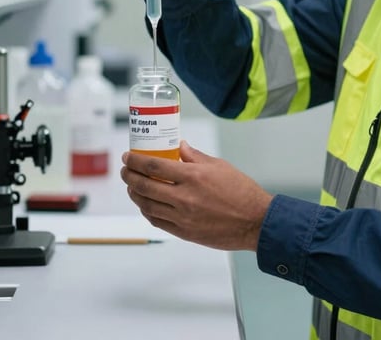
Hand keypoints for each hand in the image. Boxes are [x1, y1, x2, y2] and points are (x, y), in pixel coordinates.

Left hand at [120, 141, 272, 250]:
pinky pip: (157, 221)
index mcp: (193, 176)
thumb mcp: (219, 166)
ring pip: (147, 206)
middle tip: (126, 170)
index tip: (128, 156)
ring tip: (132, 186)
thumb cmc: (241, 191)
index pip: (154, 167)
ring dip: (135, 195)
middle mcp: (184, 197)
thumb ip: (195, 157)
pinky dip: (147, 211)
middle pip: (145, 186)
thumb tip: (179, 147)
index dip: (136, 161)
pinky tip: (146, 204)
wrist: (254, 221)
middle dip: (130, 176)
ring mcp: (182, 217)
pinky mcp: (184, 232)